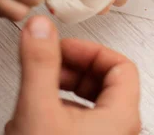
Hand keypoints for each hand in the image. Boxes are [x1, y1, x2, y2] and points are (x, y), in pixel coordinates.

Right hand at [6, 16, 140, 134]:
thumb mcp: (38, 109)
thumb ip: (40, 65)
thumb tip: (40, 29)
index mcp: (122, 116)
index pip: (121, 65)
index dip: (89, 50)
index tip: (63, 46)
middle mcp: (119, 130)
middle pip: (105, 82)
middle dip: (72, 69)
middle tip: (48, 63)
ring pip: (89, 104)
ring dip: (60, 91)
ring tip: (36, 90)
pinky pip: (78, 125)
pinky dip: (56, 113)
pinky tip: (31, 118)